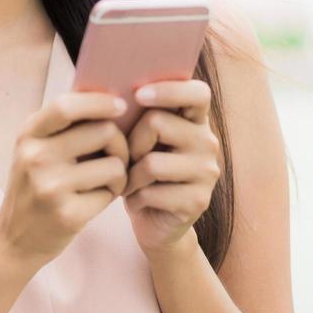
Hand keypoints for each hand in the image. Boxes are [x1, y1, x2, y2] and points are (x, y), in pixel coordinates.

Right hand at [0, 91, 129, 272]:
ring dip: (120, 173)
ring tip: (105, 181)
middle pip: (104, 132)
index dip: (100, 102)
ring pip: (115, 164)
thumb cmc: (34, 186)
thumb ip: (63, 125)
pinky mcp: (68, 213)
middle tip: (115, 156)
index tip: (120, 107)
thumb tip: (109, 95)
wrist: (14, 238)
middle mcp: (35, 156)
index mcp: (28, 134)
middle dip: (120, 143)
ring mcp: (51, 186)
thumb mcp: (35, 149)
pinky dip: (112, 195)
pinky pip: (111, 192)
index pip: (68, 106)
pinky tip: (97, 199)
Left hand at [122, 79, 219, 254]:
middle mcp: (207, 142)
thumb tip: (105, 91)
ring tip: (129, 183)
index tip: (139, 95)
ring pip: (151, 162)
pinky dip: (135, 198)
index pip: (197, 92)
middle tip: (127, 160)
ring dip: (130, 176)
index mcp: (194, 121)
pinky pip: (152, 192)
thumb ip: (134, 114)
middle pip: (157, 122)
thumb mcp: (135, 140)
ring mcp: (207, 172)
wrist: (152, 222)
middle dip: (130, 143)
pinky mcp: (198, 201)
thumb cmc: (137, 172)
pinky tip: (138, 201)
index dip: (168, 89)